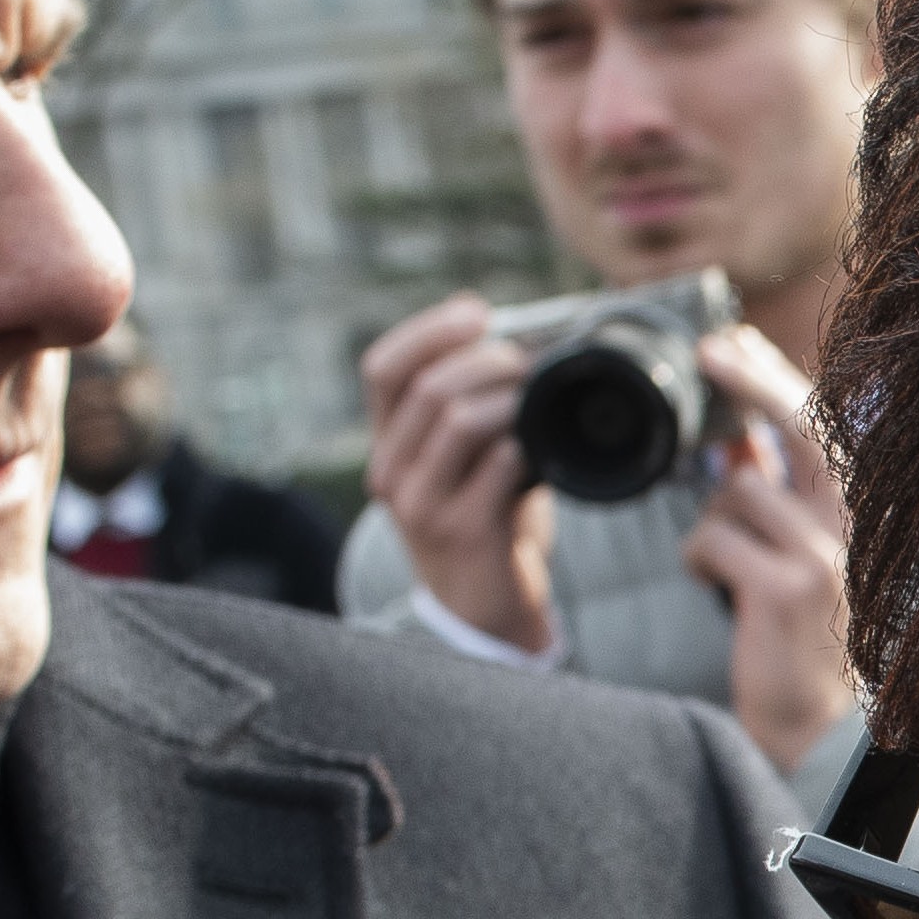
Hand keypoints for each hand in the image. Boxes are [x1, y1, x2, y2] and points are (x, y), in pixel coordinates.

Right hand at [362, 293, 556, 655]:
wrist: (484, 606)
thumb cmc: (485, 519)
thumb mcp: (469, 458)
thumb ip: (477, 406)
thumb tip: (519, 335)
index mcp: (389, 442)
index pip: (382, 368)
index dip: (427, 330)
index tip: (475, 312)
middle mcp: (391, 471)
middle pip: (425, 387)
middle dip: (485, 359)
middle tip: (527, 359)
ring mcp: (420, 504)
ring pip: (454, 421)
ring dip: (505, 397)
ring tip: (535, 396)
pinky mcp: (460, 532)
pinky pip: (492, 470)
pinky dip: (520, 447)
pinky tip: (534, 448)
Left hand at [680, 324, 862, 775]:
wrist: (812, 727)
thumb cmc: (795, 638)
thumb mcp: (792, 557)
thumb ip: (773, 498)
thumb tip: (735, 442)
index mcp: (853, 513)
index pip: (820, 424)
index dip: (776, 376)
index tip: (735, 339)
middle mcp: (849, 526)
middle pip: (798, 426)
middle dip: (750, 379)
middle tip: (707, 348)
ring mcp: (823, 554)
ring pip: (737, 490)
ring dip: (711, 524)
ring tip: (720, 569)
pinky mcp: (787, 587)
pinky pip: (713, 538)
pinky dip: (697, 559)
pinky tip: (711, 586)